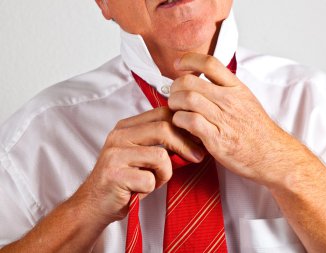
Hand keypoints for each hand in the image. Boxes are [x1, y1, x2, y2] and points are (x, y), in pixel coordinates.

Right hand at [74, 107, 204, 224]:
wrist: (95, 204)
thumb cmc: (125, 180)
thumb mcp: (143, 155)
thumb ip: (162, 143)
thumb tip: (194, 138)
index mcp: (126, 127)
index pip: (162, 113)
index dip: (184, 126)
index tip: (198, 140)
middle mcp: (119, 136)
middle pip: (163, 128)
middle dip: (185, 145)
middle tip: (197, 157)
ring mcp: (115, 154)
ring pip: (160, 156)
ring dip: (165, 173)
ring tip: (154, 180)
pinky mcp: (115, 175)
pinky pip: (150, 179)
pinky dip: (151, 188)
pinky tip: (140, 190)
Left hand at [168, 53, 299, 185]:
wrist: (271, 155)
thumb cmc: (257, 131)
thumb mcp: (246, 101)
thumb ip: (226, 89)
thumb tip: (204, 81)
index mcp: (236, 88)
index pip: (210, 63)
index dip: (189, 59)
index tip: (178, 64)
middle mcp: (229, 100)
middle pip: (190, 81)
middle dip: (175, 87)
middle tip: (173, 94)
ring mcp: (223, 119)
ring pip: (187, 99)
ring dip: (174, 104)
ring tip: (175, 110)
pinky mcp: (216, 138)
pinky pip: (190, 121)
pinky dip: (179, 121)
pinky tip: (181, 124)